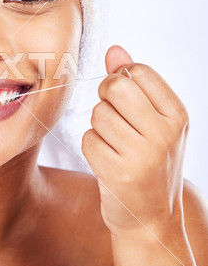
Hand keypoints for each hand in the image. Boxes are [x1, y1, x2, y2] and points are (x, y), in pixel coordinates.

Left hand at [82, 45, 188, 235]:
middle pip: (115, 87)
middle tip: (112, 115)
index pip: (138, 71)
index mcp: (177, 115)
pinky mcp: (118, 173)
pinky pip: (88, 139)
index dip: (120, 78)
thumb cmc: (149, 161)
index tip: (123, 96)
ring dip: (98, 126)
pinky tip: (107, 160)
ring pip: (98, 114)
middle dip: (105, 96)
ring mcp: (143, 155)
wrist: (151, 215)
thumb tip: (115, 50)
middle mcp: (165, 133)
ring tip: (114, 143)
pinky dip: (92, 147)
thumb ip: (133, 83)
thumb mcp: (153, 121)